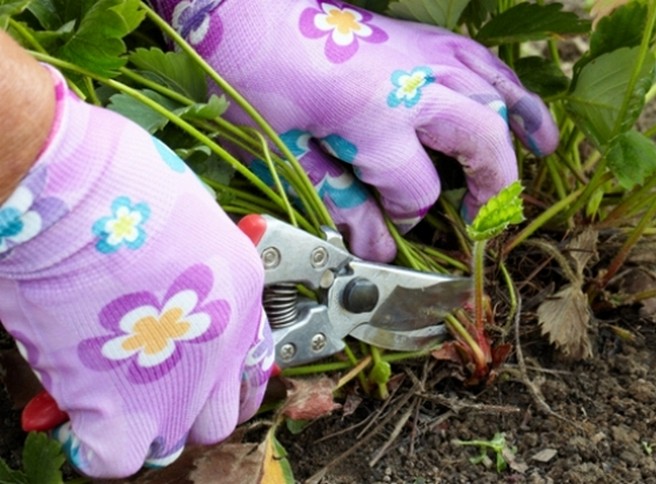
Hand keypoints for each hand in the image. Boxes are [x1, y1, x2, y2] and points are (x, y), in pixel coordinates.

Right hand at [0, 66, 273, 477]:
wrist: (75, 192)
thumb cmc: (121, 181)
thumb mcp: (185, 219)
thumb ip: (189, 269)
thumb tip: (167, 286)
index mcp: (241, 294)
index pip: (255, 365)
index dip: (227, 382)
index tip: (207, 385)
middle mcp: (220, 343)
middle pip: (218, 416)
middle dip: (186, 410)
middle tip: (150, 392)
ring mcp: (177, 380)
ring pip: (171, 441)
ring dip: (140, 427)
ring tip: (108, 397)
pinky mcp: (122, 405)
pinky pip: (115, 458)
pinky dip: (93, 445)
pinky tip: (72, 414)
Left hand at [152, 0, 558, 261]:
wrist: (237, 9)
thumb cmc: (250, 80)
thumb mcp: (286, 152)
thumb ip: (340, 200)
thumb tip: (377, 248)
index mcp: (375, 120)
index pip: (416, 189)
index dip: (405, 217)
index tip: (387, 226)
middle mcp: (413, 84)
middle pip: (483, 137)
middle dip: (492, 184)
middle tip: (482, 218)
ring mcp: (420, 53)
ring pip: (494, 90)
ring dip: (523, 126)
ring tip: (544, 152)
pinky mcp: (416, 34)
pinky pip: (477, 57)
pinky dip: (506, 81)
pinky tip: (516, 99)